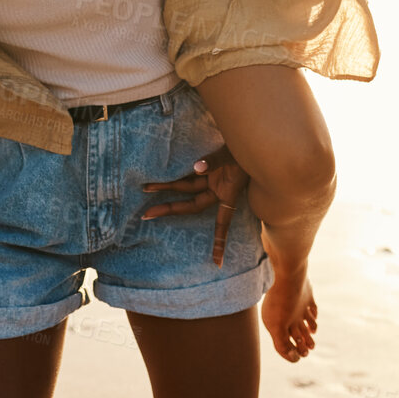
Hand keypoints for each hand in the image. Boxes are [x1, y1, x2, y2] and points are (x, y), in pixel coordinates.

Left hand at [141, 147, 247, 265]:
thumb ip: (216, 161)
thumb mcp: (235, 156)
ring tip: (146, 187)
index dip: (219, 242)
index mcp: (228, 195)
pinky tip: (162, 172)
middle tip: (146, 215)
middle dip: (169, 208)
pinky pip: (191, 170)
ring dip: (167, 186)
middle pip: (190, 205)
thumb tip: (196, 167)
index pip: (222, 224)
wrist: (253, 134)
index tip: (217, 262)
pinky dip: (179, 170)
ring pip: (186, 185)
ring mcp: (213, 178)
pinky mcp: (209, 165)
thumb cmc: (250, 148)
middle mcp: (218, 190)